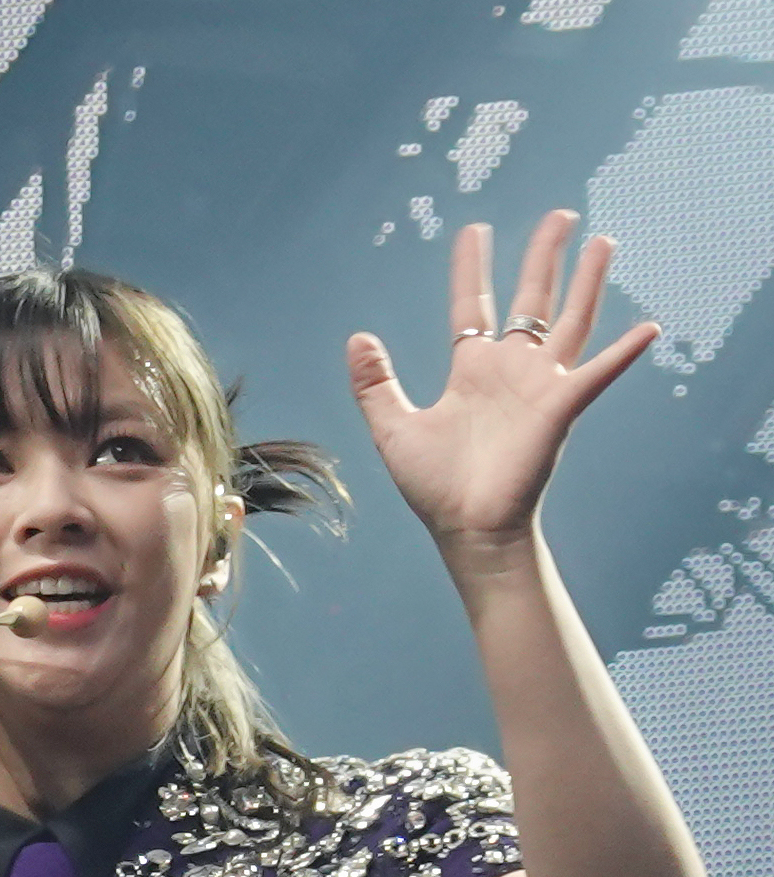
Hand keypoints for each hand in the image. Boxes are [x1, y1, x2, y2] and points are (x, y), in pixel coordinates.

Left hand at [346, 209, 658, 548]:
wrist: (468, 529)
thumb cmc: (436, 488)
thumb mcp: (394, 428)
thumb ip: (375, 384)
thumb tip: (357, 338)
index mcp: (472, 372)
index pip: (473, 308)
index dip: (472, 269)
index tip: (474, 231)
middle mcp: (511, 371)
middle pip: (533, 300)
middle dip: (545, 257)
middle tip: (560, 216)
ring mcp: (540, 387)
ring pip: (571, 321)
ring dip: (588, 282)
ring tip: (602, 241)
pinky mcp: (561, 408)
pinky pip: (598, 373)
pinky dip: (624, 352)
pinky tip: (649, 328)